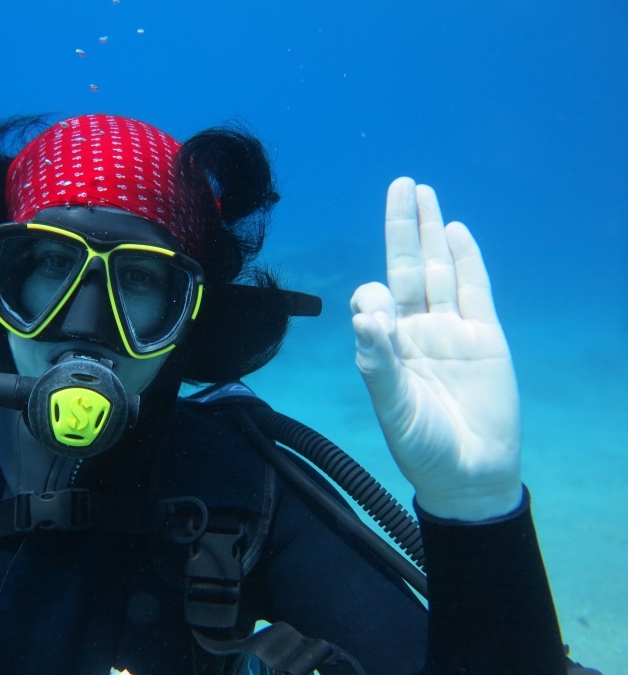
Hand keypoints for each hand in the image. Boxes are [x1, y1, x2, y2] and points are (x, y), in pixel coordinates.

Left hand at [350, 178, 521, 520]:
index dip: (372, 295)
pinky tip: (455, 230)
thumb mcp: (392, 406)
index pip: (375, 301)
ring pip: (441, 270)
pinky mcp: (485, 336)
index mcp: (387, 345)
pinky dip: (467, 259)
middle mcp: (416, 330)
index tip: (377, 317)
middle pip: (409, 268)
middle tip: (401, 185)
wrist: (470, 473)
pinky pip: (474, 289)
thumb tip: (363, 315)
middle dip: (403, 228)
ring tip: (424, 193)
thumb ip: (376, 362)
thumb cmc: (422, 444)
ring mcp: (451, 330)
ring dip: (433, 232)